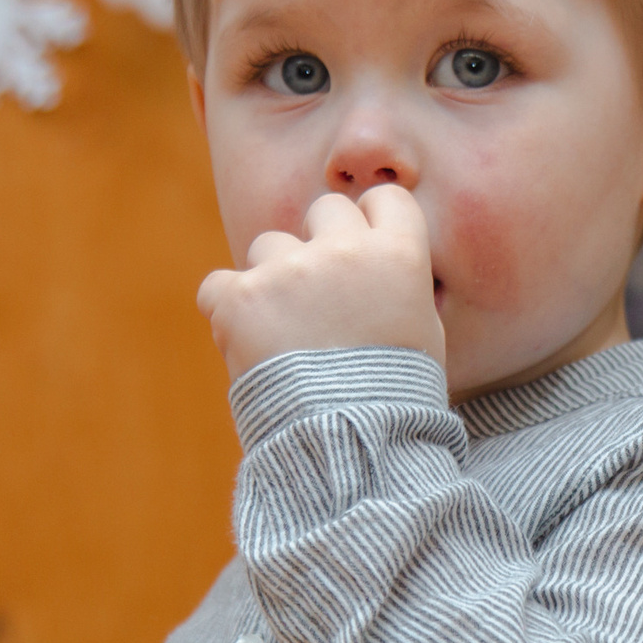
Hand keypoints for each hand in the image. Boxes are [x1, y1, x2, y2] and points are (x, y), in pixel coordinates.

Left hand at [197, 187, 446, 379]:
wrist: (347, 444)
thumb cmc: (394, 395)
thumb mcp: (423, 333)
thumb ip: (398, 285)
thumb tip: (378, 266)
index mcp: (398, 256)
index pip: (383, 199)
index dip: (371, 221)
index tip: (363, 249)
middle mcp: (344, 251)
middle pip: (324, 210)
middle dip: (320, 243)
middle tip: (320, 294)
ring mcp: (288, 271)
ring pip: (269, 246)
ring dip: (273, 279)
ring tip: (285, 334)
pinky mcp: (240, 298)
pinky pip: (219, 286)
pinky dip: (228, 310)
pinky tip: (248, 343)